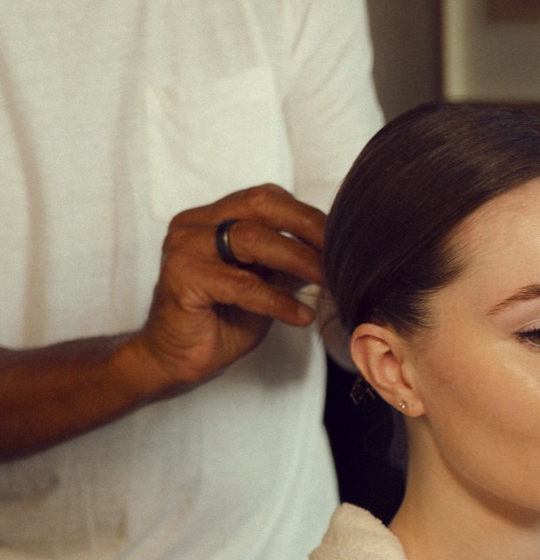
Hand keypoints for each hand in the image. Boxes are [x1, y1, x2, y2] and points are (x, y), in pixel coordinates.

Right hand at [129, 183, 326, 392]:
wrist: (177, 361)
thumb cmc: (221, 322)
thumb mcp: (266, 285)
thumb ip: (289, 264)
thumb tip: (334, 251)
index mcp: (213, 217)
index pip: (266, 199)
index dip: (306, 215)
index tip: (341, 239)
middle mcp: (195, 224)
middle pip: (260, 205)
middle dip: (307, 227)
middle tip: (339, 255)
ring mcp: (184, 247)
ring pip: (251, 239)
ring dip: (298, 260)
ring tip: (327, 282)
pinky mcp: (182, 277)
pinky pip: (241, 284)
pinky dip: (277, 300)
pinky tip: (301, 315)